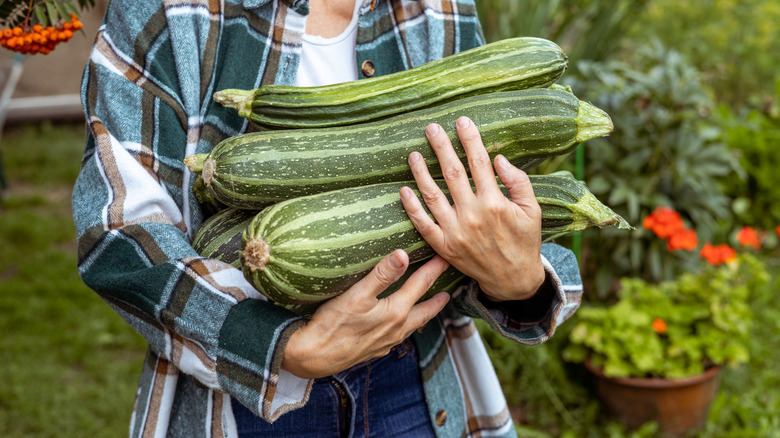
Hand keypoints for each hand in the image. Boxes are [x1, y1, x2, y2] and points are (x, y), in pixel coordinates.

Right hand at [281, 250, 450, 378]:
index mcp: (396, 312)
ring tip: (430, 307)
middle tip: (450, 291)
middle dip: (438, 299)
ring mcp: (387, 342)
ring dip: (424, 314)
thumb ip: (381, 274)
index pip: (421, 284)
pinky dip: (406, 326)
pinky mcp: (375, 350)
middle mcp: (397, 329)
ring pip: (413, 325)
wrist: (314, 356)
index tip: (446, 257)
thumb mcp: (357, 294)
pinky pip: (398, 336)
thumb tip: (403, 254)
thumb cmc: (333, 324)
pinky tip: (399, 325)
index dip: (435, 268)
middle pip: (425, 311)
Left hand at [400, 116, 544, 301]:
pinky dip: (411, 206)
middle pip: (452, 172)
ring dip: (420, 172)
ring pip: (432, 195)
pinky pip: (422, 224)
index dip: (469, 139)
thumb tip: (498, 158)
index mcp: (495, 202)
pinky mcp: (444, 246)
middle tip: (431, 128)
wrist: (512, 279)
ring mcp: (455, 231)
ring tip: (413, 154)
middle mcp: (472, 215)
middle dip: (440, 147)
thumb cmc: (524, 241)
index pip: (478, 162)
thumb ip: (518, 181)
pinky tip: (404, 190)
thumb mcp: (532, 210)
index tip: (461, 121)